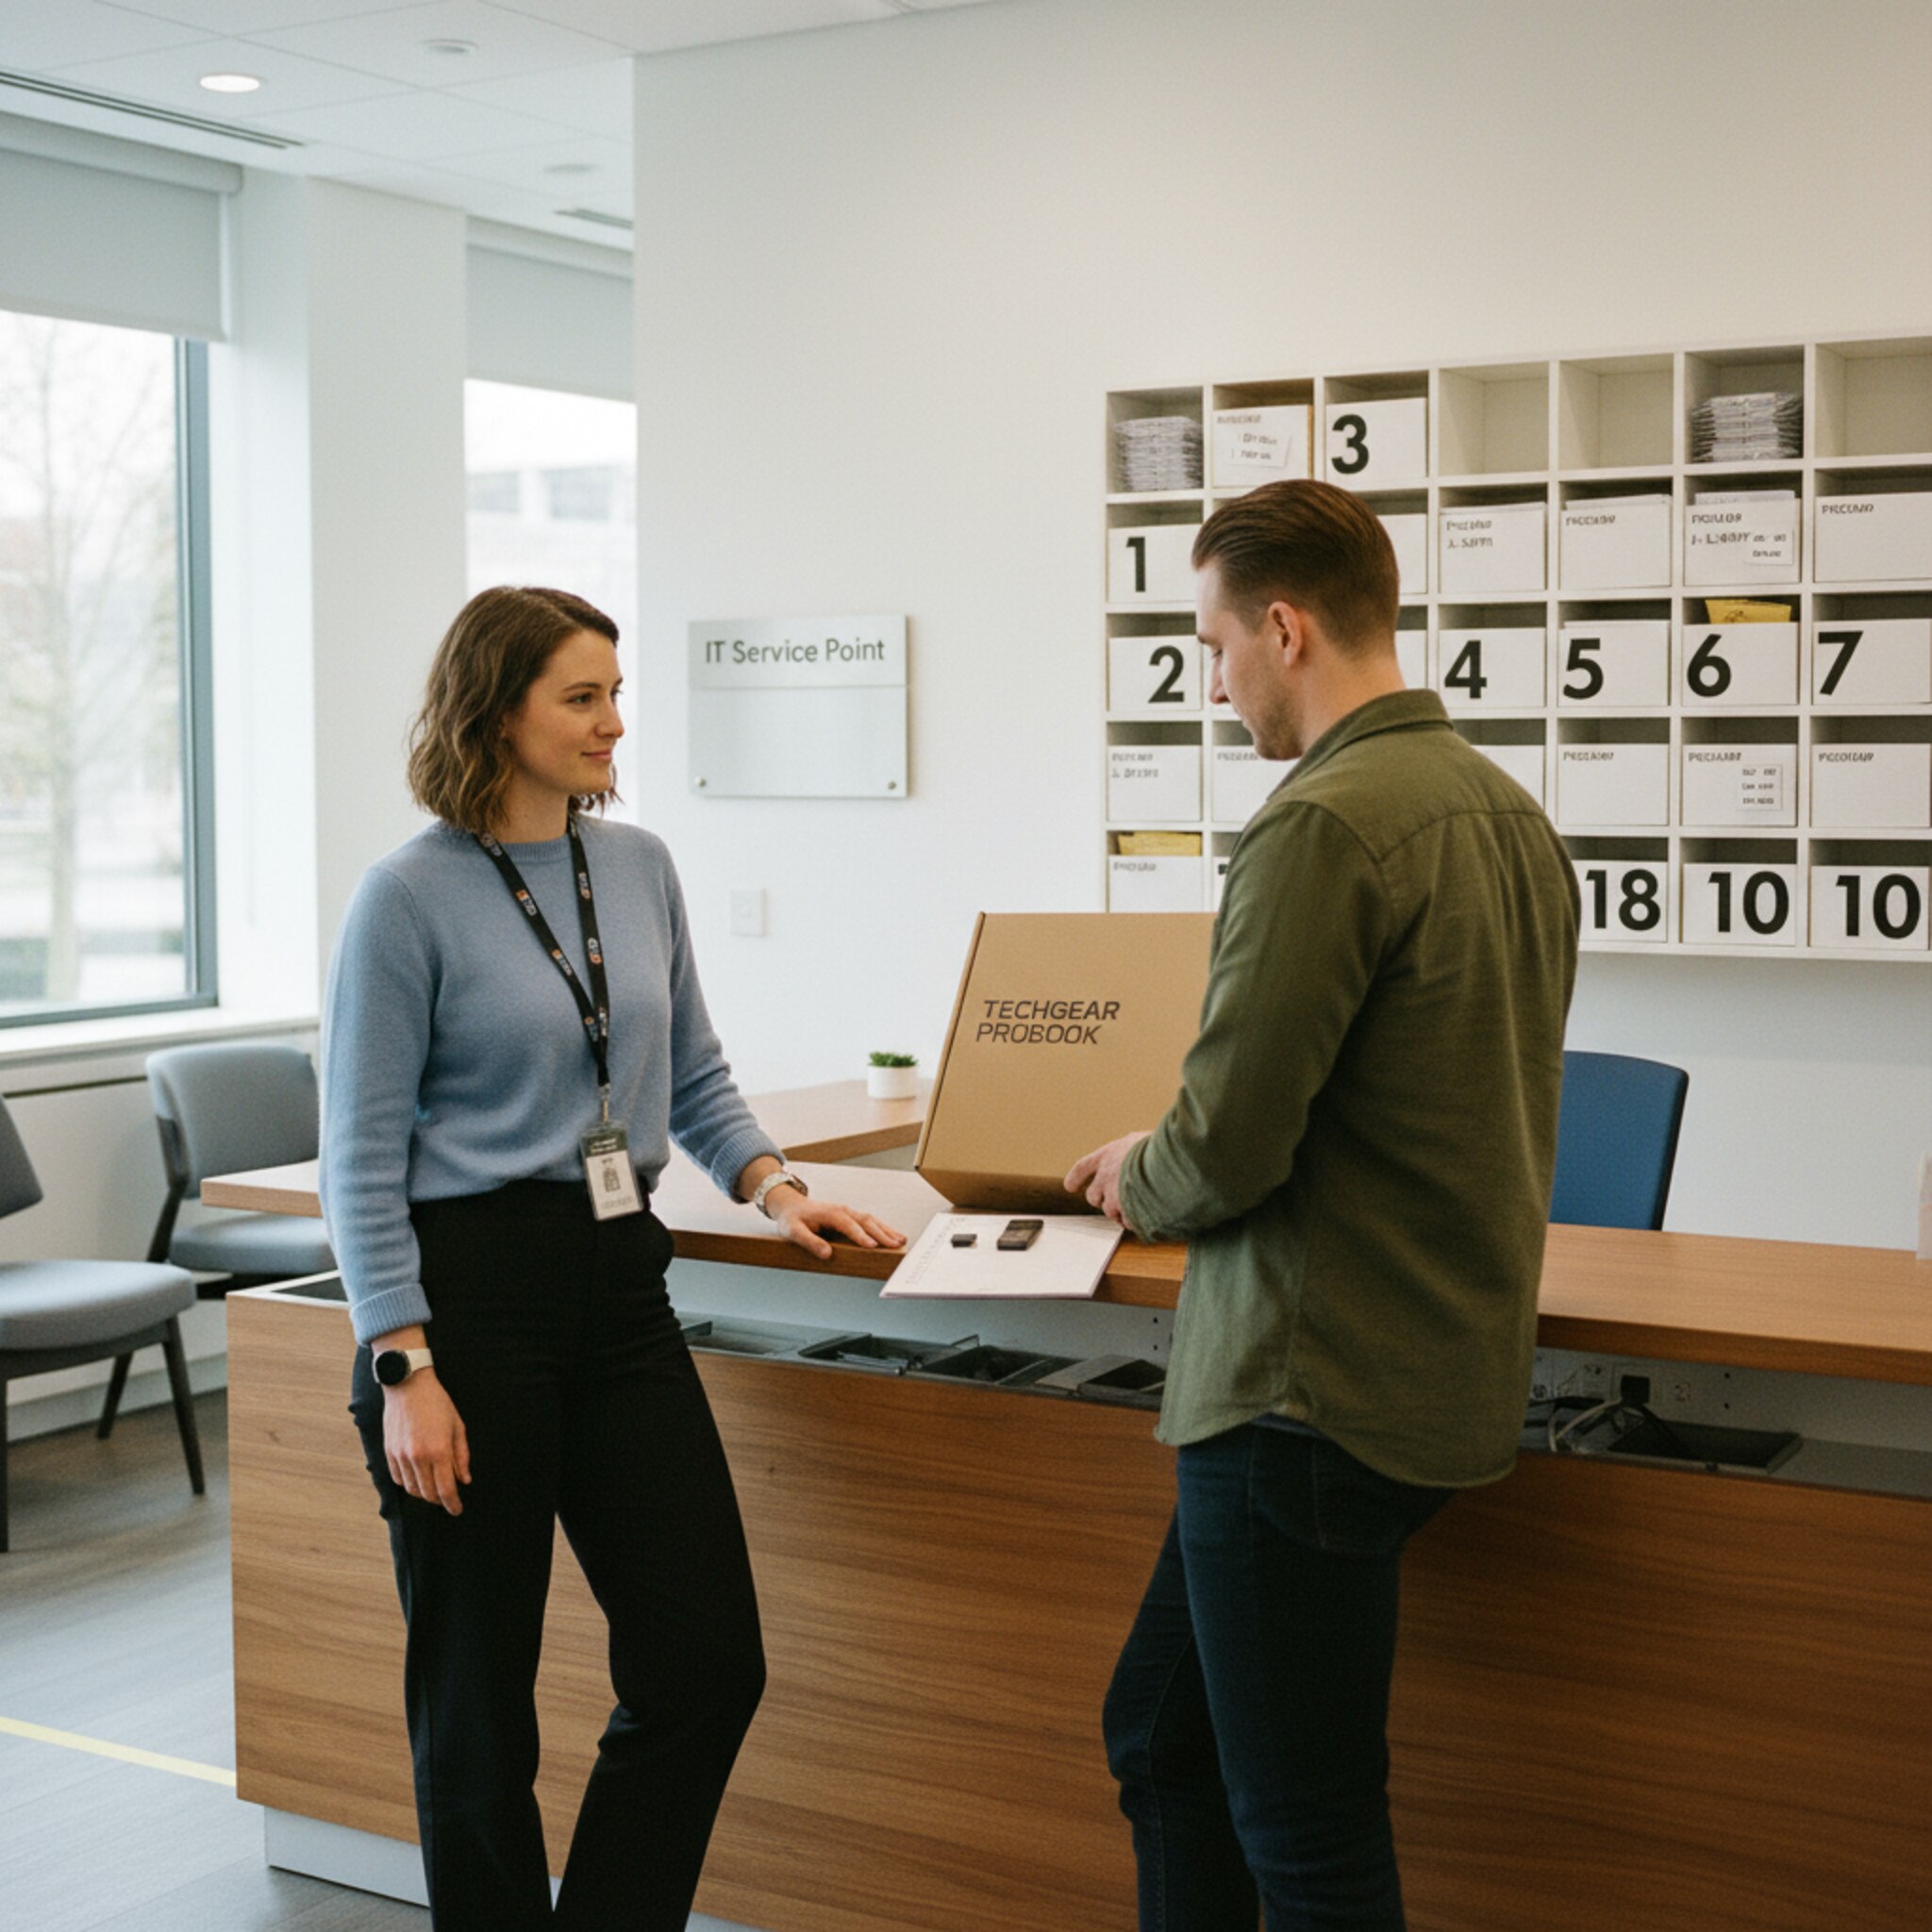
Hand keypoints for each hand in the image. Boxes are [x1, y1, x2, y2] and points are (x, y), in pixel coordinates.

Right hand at [382, 1371, 470, 1515]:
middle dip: (440, 1500)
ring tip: (433, 1489)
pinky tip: (417, 1479)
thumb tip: (464, 1480)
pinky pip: (398, 1478)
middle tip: (448, 1498)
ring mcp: (401, 1456)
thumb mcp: (457, 1426)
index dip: (453, 1504)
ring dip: (424, 1494)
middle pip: (428, 1494)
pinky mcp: (389, 1452)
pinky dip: (409, 1484)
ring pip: (412, 1489)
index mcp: (439, 1450)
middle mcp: (418, 1457)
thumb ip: (462, 1456)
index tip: (457, 1510)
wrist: (408, 1385)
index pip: (446, 1489)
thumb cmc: (437, 1403)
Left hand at [768, 1187, 906, 1261]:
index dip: (861, 1236)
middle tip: (895, 1245)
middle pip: (866, 1221)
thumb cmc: (792, 1219)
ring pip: (871, 1220)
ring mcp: (848, 1213)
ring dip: (886, 1230)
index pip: (849, 1225)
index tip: (873, 1246)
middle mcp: (842, 1211)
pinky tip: (892, 1236)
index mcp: (830, 1214)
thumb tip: (827, 1253)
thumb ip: (809, 1242)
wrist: (791, 1205)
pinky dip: (882, 1228)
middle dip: (881, 1233)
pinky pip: (869, 1221)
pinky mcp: (850, 1217)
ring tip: (901, 1240)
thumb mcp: (793, 1232)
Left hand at [1064, 1131, 1150, 1227]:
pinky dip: (1134, 1221)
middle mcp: (1105, 1176)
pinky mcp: (1125, 1209)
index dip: (1075, 1178)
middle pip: (1093, 1196)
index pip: (1082, 1167)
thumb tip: (1138, 1150)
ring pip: (1109, 1211)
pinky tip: (1144, 1217)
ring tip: (1135, 1209)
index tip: (1070, 1186)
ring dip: (1120, 1212)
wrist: (1165, 1159)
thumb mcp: (1139, 1140)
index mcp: (1107, 1155)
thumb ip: (1132, 1149)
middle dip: (1101, 1201)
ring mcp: (1114, 1194)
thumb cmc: (1157, 1146)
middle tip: (1115, 1201)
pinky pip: (1127, 1220)